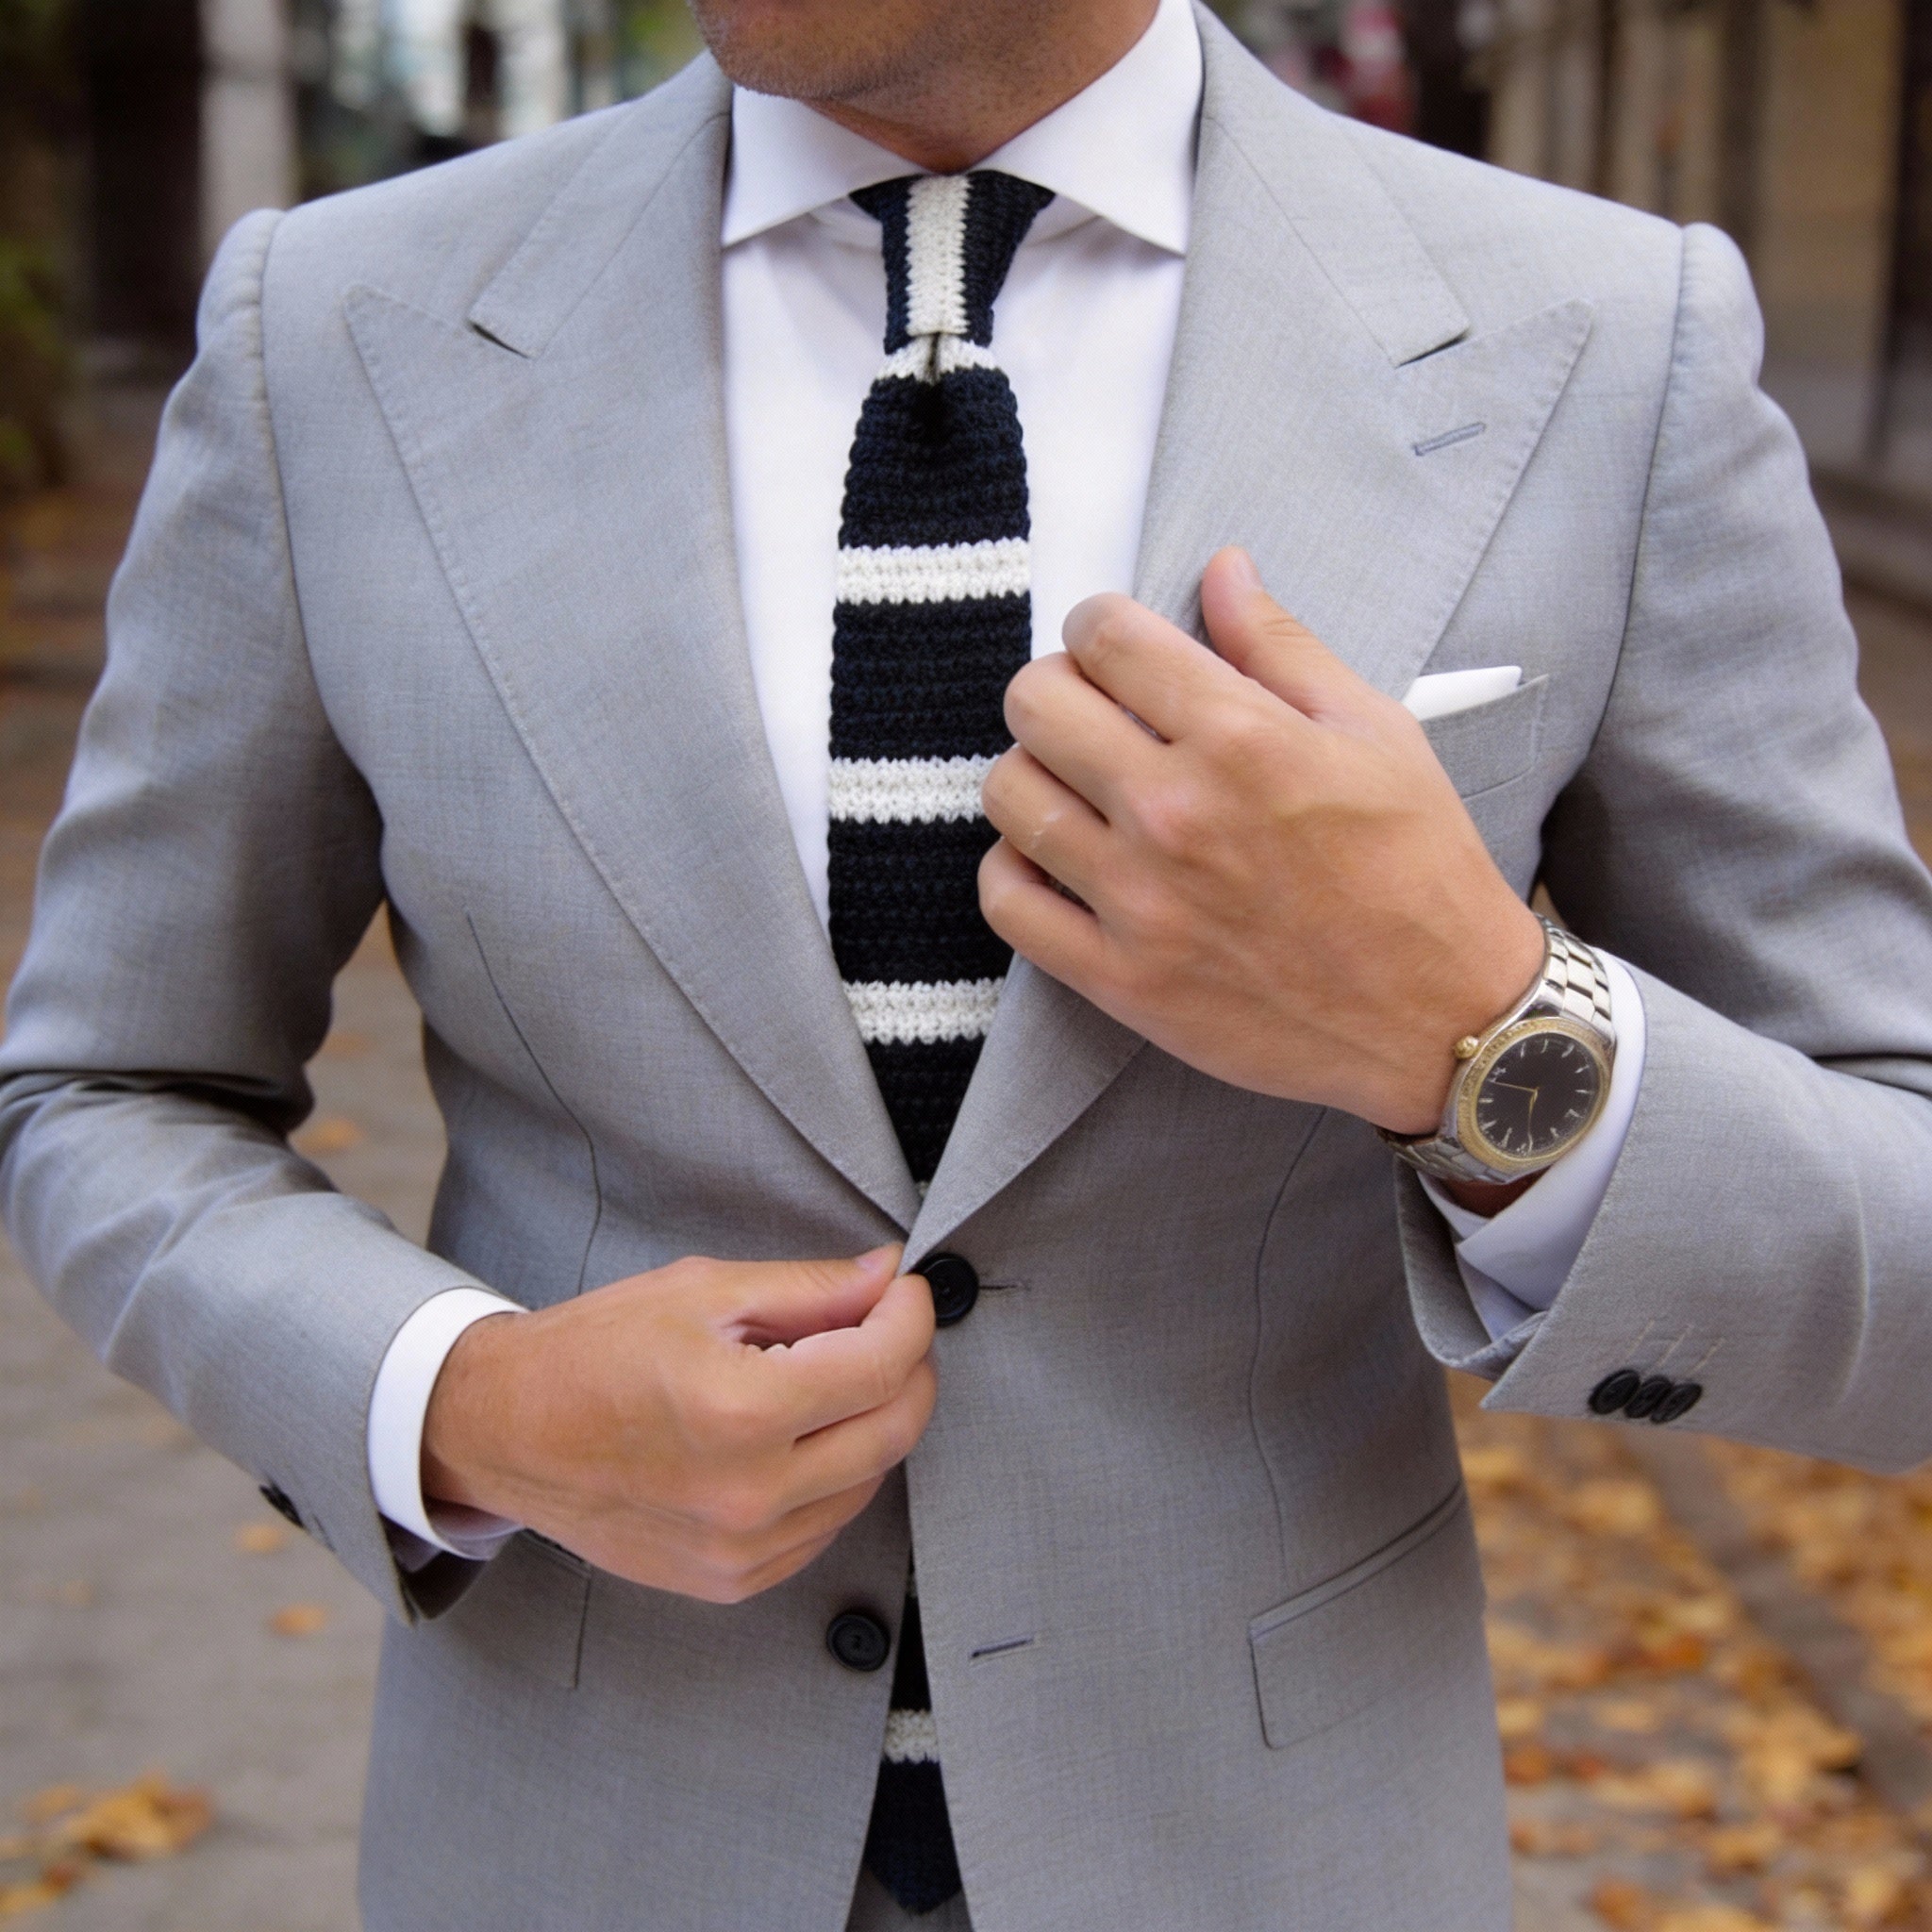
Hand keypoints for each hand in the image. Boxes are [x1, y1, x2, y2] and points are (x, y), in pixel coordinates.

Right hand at [421, 1246, 936, 1602]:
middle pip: (894, 1430)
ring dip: (872, 1422)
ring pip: (869, 1481)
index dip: (911, 1316)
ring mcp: (740, 1548)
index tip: (907, 1291)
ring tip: (829, 1377)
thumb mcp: (701, 1291)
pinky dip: (835, 1475)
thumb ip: (809, 1289)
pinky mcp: (731, 1580)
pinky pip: (825, 1526)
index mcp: (740, 1410)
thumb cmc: (590, 1353)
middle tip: (889, 1327)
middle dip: (910, 1367)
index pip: (882, 1365)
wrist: (506, 1431)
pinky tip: (797, 1436)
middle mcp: (747, 1493)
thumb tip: (886, 1277)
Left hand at [978, 547, 1543, 1135]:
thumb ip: (1281, 646)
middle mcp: (1176, 813)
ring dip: (1032, 772)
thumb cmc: (1419, 871)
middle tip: (1091, 710)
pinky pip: (1007, 902)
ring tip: (1076, 785)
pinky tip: (1056, 858)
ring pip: (1009, 795)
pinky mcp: (1120, 979)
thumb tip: (1223, 568)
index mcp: (1242, 739)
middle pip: (1035, 704)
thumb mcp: (1375, 732)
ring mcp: (1140, 901)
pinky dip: (1014, 869)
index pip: (1104, 637)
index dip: (1098, 624)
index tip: (1112, 645)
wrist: (1443, 1017)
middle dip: (1056, 687)